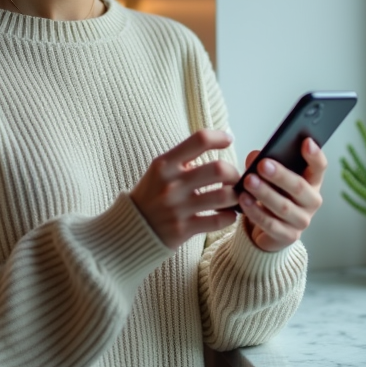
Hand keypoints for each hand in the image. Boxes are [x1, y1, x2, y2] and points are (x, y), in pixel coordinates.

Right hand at [130, 129, 240, 249]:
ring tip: (233, 197)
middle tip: (234, 178)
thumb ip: (183, 158)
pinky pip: (219, 221)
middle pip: (218, 169)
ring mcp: (178, 208)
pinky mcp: (183, 229)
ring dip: (235, 196)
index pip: (199, 140)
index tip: (229, 140)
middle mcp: (171, 184)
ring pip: (223, 196)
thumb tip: (215, 143)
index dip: (219, 137)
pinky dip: (229, 216)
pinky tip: (227, 214)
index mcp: (165, 164)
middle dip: (234, 173)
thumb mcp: (159, 170)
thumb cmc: (152, 194)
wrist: (131, 228)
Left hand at [238, 137, 326, 251]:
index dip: (314, 155)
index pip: (319, 167)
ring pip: (284, 207)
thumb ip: (264, 164)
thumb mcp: (270, 177)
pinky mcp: (288, 236)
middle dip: (280, 175)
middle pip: (299, 187)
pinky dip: (256, 212)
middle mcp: (312, 201)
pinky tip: (244, 201)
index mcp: (312, 182)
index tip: (306, 141)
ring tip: (248, 181)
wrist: (269, 229)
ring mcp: (302, 221)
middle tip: (262, 164)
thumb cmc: (273, 194)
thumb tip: (254, 156)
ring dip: (265, 193)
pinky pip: (271, 225)